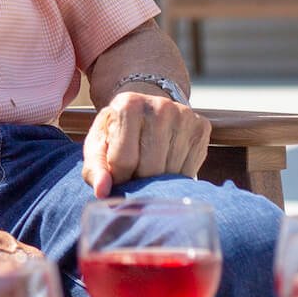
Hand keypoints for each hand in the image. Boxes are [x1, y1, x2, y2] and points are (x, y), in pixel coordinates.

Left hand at [81, 89, 211, 196]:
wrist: (145, 110)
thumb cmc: (117, 132)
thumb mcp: (98, 146)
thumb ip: (95, 169)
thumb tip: (102, 192)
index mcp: (128, 105)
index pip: (123, 160)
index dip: (118, 178)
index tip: (117, 177)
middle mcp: (160, 106)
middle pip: (150, 168)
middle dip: (139, 180)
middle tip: (134, 174)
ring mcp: (185, 116)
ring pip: (172, 172)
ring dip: (158, 181)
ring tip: (148, 169)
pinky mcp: (202, 127)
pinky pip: (190, 170)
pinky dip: (176, 176)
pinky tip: (166, 164)